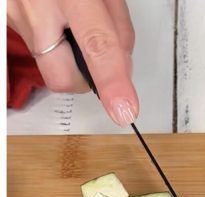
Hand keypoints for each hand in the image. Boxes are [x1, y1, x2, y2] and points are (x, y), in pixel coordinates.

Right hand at [8, 0, 138, 125]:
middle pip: (62, 77)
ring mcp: (12, 17)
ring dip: (65, 55)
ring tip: (71, 23)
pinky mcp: (4, 22)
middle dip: (84, 79)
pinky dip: (50, 40)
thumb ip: (116, 24)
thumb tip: (122, 63)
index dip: (113, 82)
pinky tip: (53, 17)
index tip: (123, 109)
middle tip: (95, 60)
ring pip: (46, 62)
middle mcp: (35, 8)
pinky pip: (34, 45)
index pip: (97, 46)